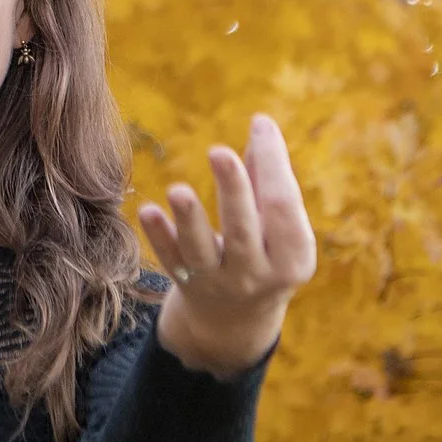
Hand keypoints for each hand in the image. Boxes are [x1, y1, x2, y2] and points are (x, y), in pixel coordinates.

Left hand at [138, 114, 316, 376]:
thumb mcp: (278, 227)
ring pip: (202, 250)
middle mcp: (256, 274)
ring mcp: (218, 282)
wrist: (236, 319)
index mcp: (292, 257)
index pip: (284, 205)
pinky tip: (148, 210)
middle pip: (244, 229)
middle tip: (218, 151)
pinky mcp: (185, 283)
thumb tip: (261, 125)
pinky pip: (170, 259)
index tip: (260, 122)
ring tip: (177, 190)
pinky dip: (159, 236)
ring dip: (189, 219)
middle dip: (233, 190)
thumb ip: (269, 180)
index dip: (273, 164)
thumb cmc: (265, 251)